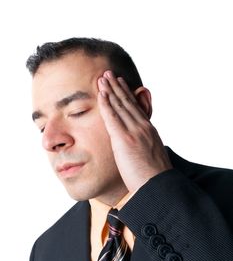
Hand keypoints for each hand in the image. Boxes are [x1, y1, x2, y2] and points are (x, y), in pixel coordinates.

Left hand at [97, 71, 171, 192]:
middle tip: (109, 74)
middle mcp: (143, 127)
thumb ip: (145, 148)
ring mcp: (134, 132)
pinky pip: (113, 117)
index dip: (127, 94)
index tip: (121, 84)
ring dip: (110, 90)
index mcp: (149, 131)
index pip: (135, 108)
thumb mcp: (152, 157)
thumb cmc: (154, 177)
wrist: (157, 186)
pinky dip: (107, 103)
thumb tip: (140, 149)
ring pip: (120, 106)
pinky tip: (101, 93)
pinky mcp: (124, 139)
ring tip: (103, 77)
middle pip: (127, 102)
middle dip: (117, 86)